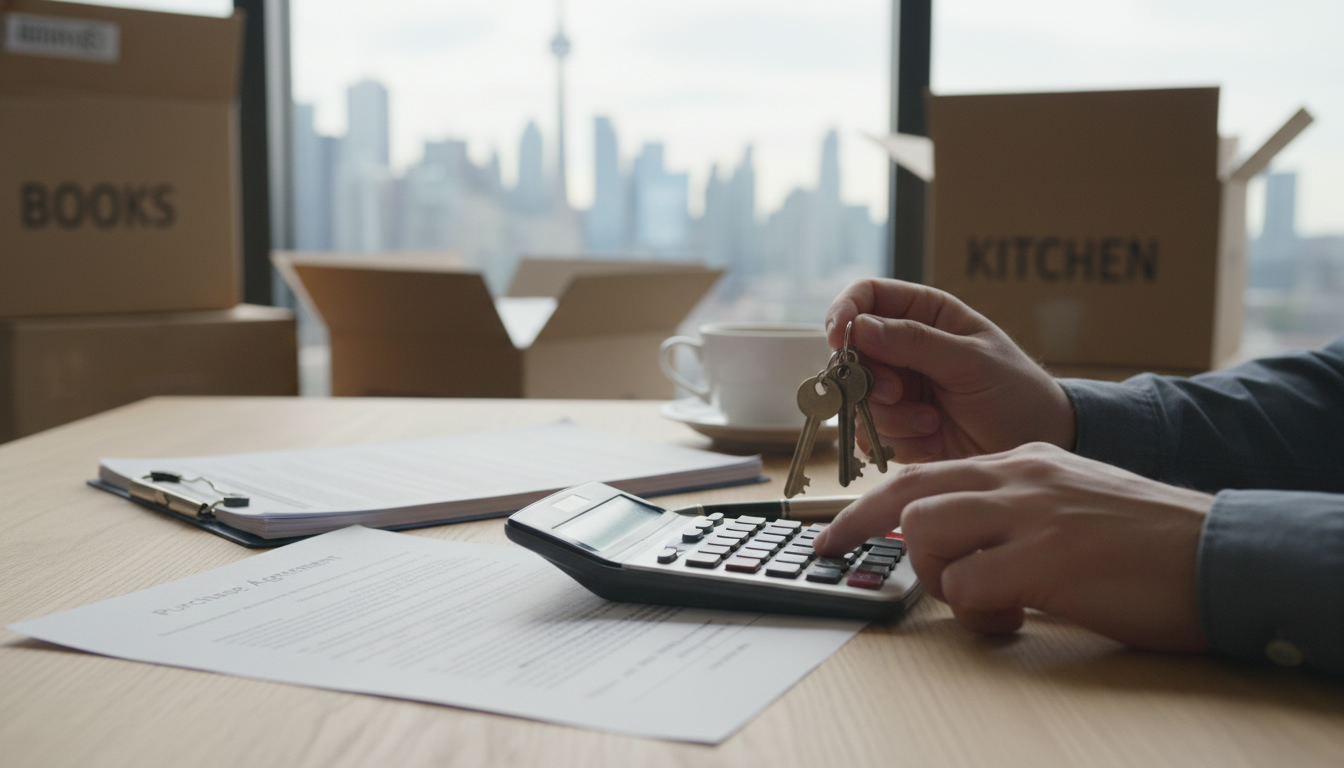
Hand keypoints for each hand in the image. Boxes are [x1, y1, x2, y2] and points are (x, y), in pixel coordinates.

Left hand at [813, 443, 1213, 651]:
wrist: (1221, 551)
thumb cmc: (1148, 539)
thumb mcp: (1071, 501)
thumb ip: (1012, 509)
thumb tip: (955, 545)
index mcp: (1023, 462)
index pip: (924, 472)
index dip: (868, 502)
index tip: (833, 528)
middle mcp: (1019, 478)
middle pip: (906, 491)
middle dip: (857, 525)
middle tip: (833, 554)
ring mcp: (1031, 515)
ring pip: (925, 532)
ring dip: (936, 576)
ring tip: (984, 599)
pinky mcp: (1048, 559)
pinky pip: (969, 586)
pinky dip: (978, 614)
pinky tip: (1017, 618)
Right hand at [825, 279, 1075, 462]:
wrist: (1036, 443)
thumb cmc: (1016, 391)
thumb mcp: (971, 361)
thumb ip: (915, 342)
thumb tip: (860, 326)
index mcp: (924, 313)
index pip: (866, 296)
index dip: (845, 313)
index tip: (839, 340)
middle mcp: (903, 347)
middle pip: (851, 353)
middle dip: (870, 380)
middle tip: (899, 394)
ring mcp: (897, 388)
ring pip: (856, 399)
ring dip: (891, 418)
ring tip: (932, 423)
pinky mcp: (896, 427)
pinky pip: (868, 434)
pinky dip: (896, 442)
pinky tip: (932, 440)